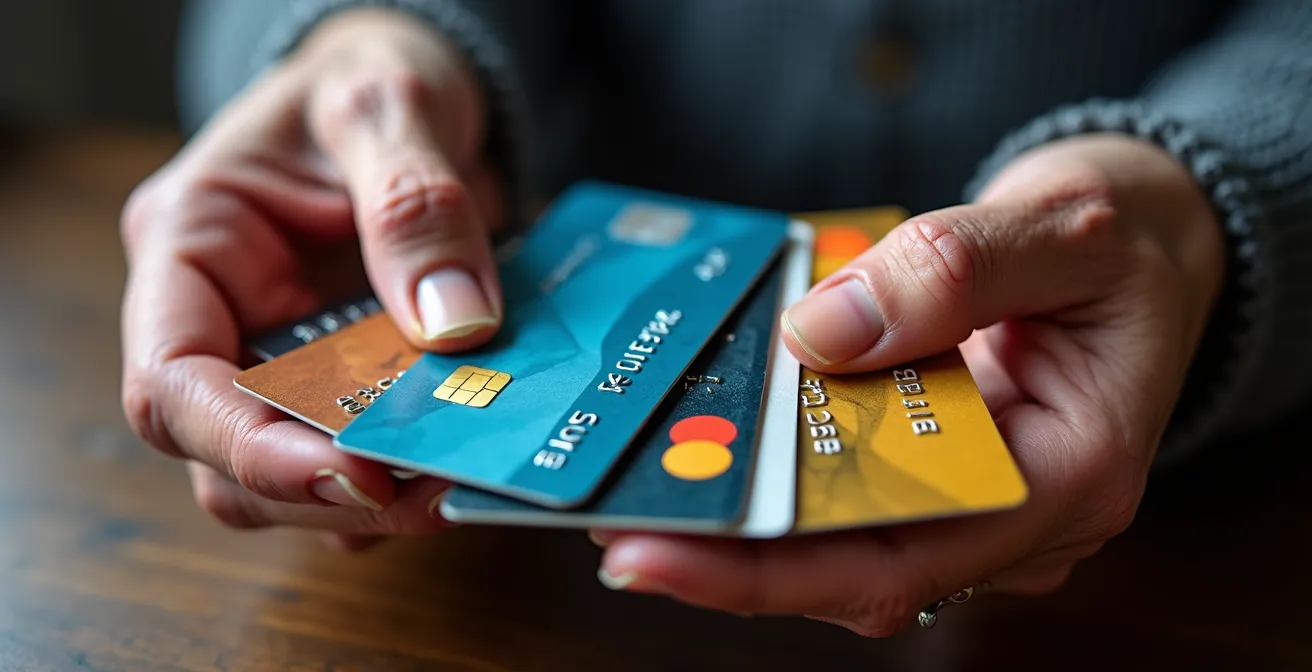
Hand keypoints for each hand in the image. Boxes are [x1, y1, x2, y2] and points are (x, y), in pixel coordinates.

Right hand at [120, 9, 501, 548]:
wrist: (411, 84)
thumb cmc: (368, 74)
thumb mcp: (388, 105)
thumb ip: (415, 204)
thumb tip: (453, 327)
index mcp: (192, 248)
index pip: (173, 384)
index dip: (247, 448)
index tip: (354, 472)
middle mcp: (224, 319)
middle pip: (228, 458)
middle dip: (327, 490)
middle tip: (436, 490)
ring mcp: (284, 359)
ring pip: (292, 478)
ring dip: (372, 500)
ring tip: (463, 485)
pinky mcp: (346, 381)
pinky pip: (359, 461)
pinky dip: (405, 483)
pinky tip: (461, 474)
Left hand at [590, 134, 1226, 635]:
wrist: (1148, 248)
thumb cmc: (1123, 242)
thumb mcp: (1063, 228)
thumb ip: (952, 270)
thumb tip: (820, 335)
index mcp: (1071, 477)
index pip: (901, 559)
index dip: (768, 571)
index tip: (655, 549)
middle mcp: (1021, 520)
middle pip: (852, 568)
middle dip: (727, 551)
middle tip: (612, 514)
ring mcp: (978, 508)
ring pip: (840, 541)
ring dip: (743, 515)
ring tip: (643, 476)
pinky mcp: (943, 479)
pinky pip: (848, 492)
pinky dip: (780, 471)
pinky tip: (714, 438)